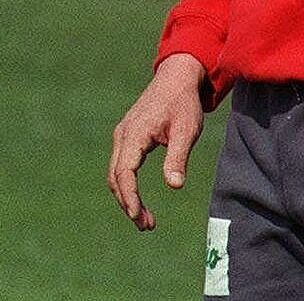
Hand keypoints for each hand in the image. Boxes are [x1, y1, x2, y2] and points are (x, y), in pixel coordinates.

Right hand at [107, 52, 206, 230]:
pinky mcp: (128, 137)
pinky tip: (139, 199)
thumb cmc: (183, 103)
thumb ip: (178, 158)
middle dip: (128, 204)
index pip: (124, 172)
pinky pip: (120, 166)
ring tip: (145, 220)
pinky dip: (127, 186)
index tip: (138, 217)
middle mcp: (123, 135)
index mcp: (135, 134)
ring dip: (126, 197)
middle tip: (147, 226)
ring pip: (116, 173)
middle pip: (115, 177)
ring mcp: (123, 136)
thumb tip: (174, 186)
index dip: (130, 197)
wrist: (176, 78)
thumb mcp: (187, 131)